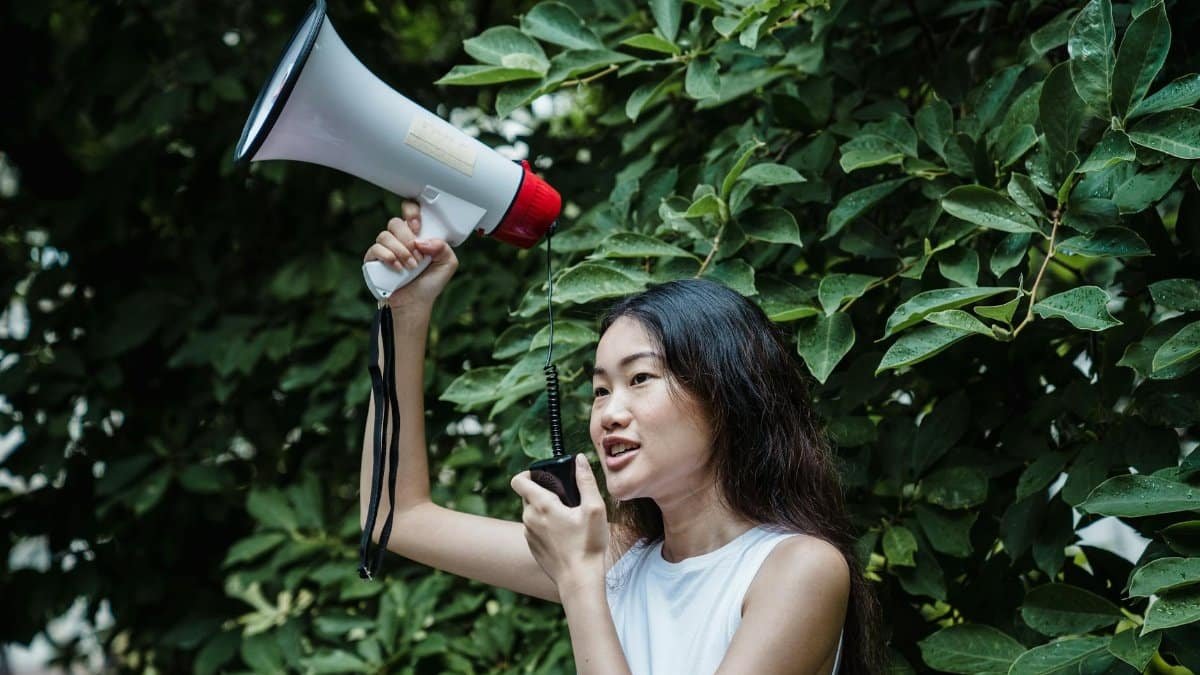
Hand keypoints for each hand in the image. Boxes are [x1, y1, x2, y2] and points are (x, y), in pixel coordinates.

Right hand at [363, 200, 457, 309]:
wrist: (415, 303)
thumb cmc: (429, 283)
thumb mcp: (447, 264)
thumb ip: (444, 248)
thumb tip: (423, 241)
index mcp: (416, 234)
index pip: (409, 210)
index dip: (412, 213)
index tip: (418, 227)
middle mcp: (399, 239)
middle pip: (395, 223)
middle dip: (408, 239)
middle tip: (418, 257)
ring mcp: (385, 248)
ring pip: (385, 236)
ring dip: (401, 251)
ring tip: (411, 267)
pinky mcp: (373, 260)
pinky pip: (375, 249)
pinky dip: (388, 258)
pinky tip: (398, 269)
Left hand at [511, 454, 608, 591]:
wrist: (579, 579)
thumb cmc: (588, 545)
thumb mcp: (595, 509)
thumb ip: (586, 481)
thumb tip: (580, 459)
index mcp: (542, 505)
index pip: (518, 480)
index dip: (528, 473)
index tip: (545, 475)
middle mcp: (529, 518)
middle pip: (527, 494)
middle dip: (543, 491)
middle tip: (566, 498)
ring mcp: (528, 533)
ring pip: (531, 511)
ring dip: (545, 509)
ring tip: (567, 517)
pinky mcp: (532, 546)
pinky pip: (534, 527)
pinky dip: (545, 524)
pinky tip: (564, 533)